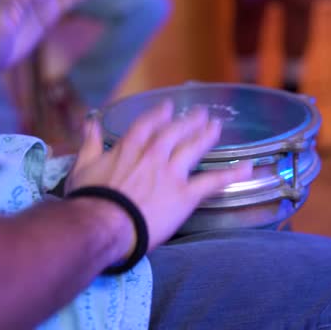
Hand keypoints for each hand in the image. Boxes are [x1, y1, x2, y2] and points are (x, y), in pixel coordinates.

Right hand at [64, 102, 252, 249]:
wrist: (103, 223)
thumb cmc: (89, 198)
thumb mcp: (82, 166)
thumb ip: (89, 142)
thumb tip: (89, 121)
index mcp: (130, 148)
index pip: (148, 124)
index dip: (160, 114)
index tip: (169, 107)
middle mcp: (154, 155)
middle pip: (176, 132)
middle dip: (189, 120)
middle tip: (201, 112)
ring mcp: (172, 173)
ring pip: (194, 148)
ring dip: (207, 135)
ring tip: (217, 126)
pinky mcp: (185, 194)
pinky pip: (212, 182)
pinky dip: (232, 174)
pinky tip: (248, 167)